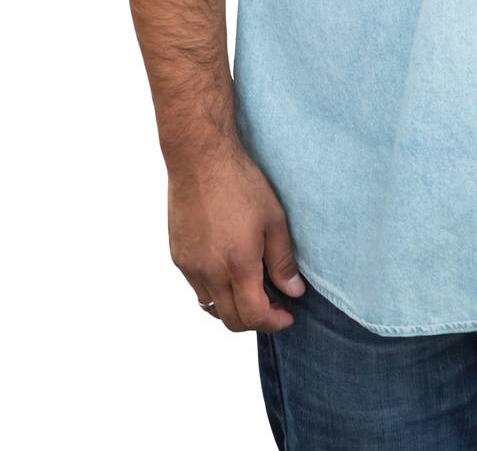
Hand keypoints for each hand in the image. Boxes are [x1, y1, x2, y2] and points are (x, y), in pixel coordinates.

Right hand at [167, 137, 305, 332]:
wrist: (200, 159)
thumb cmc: (239, 183)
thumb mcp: (273, 219)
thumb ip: (283, 261)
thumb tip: (293, 291)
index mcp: (237, 264)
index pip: (254, 315)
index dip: (274, 321)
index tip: (288, 315)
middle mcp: (209, 273)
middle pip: (231, 320)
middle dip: (256, 321)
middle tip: (274, 306)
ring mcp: (189, 266)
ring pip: (211, 307)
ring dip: (233, 307)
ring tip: (252, 288)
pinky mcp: (178, 256)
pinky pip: (197, 287)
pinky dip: (215, 290)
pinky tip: (229, 269)